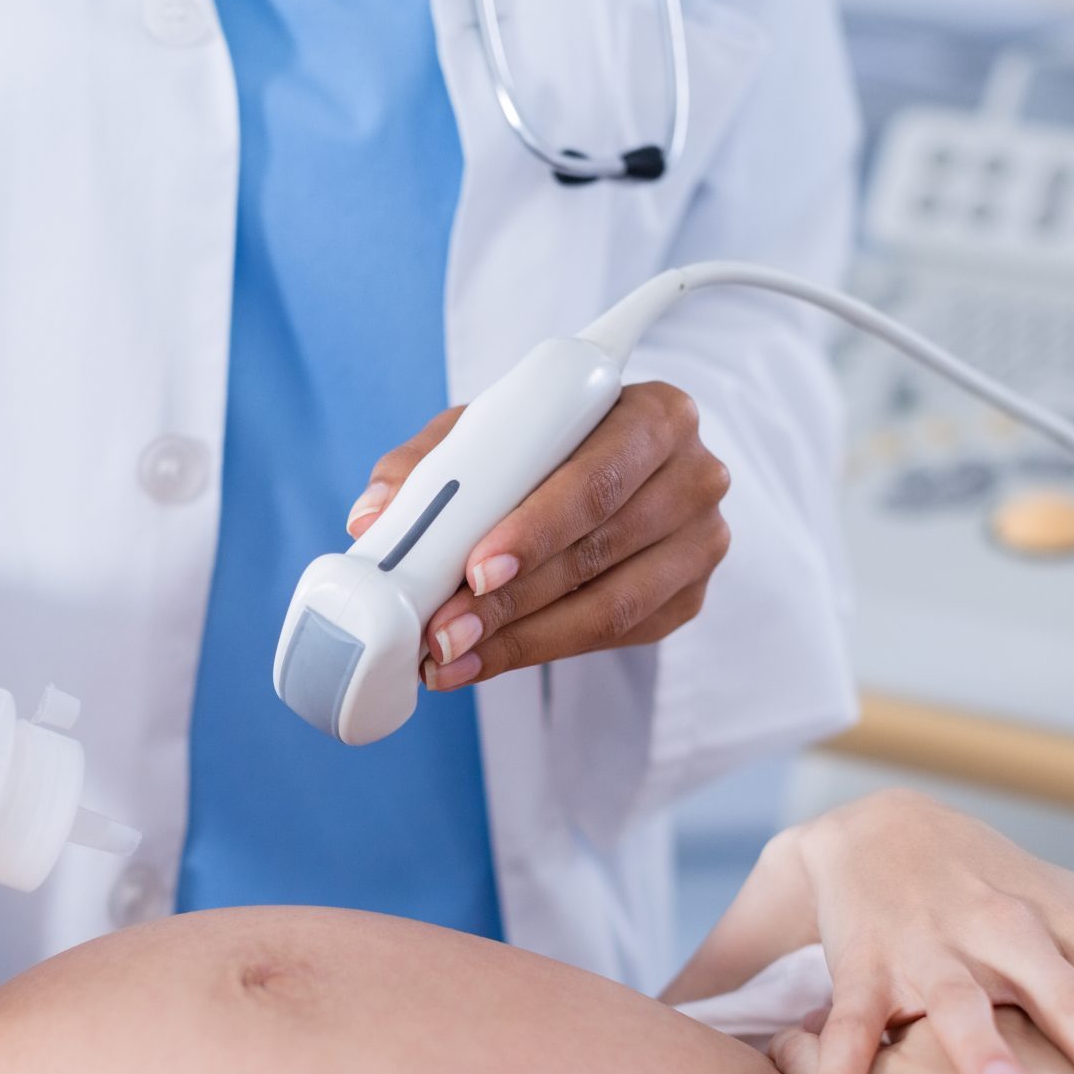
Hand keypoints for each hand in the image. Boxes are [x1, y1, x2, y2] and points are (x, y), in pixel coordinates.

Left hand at [348, 383, 731, 690]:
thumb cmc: (548, 444)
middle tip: (443, 631)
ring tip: (451, 656)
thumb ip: (429, 464)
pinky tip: (486, 660)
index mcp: (655, 413)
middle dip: (512, 600)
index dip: (536, 526)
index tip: (475, 568)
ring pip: (611, 606)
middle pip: (600, 548)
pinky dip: (543, 652)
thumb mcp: (488, 431)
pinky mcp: (689, 597)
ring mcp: (702, 542)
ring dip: (521, 639)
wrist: (614, 473)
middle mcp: (695, 474)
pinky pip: (618, 636)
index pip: (597, 476)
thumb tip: (372, 518)